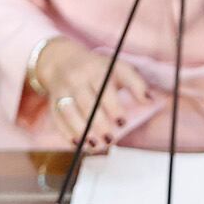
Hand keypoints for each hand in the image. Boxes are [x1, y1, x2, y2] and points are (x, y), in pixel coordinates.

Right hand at [31, 36, 150, 152]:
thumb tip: (150, 100)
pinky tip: (77, 143)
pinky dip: (66, 131)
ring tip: (94, 145)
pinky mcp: (52, 100)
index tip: (121, 122)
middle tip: (110, 139)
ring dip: (81, 130)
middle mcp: (77, 79)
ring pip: (69, 111)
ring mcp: (62, 89)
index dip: (113, 107)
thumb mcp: (117, 68)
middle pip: (86, 103)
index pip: (104, 89)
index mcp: (96, 71)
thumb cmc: (97, 68)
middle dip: (98, 124)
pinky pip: (57, 117)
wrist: (61, 58)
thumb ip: (135, 83)